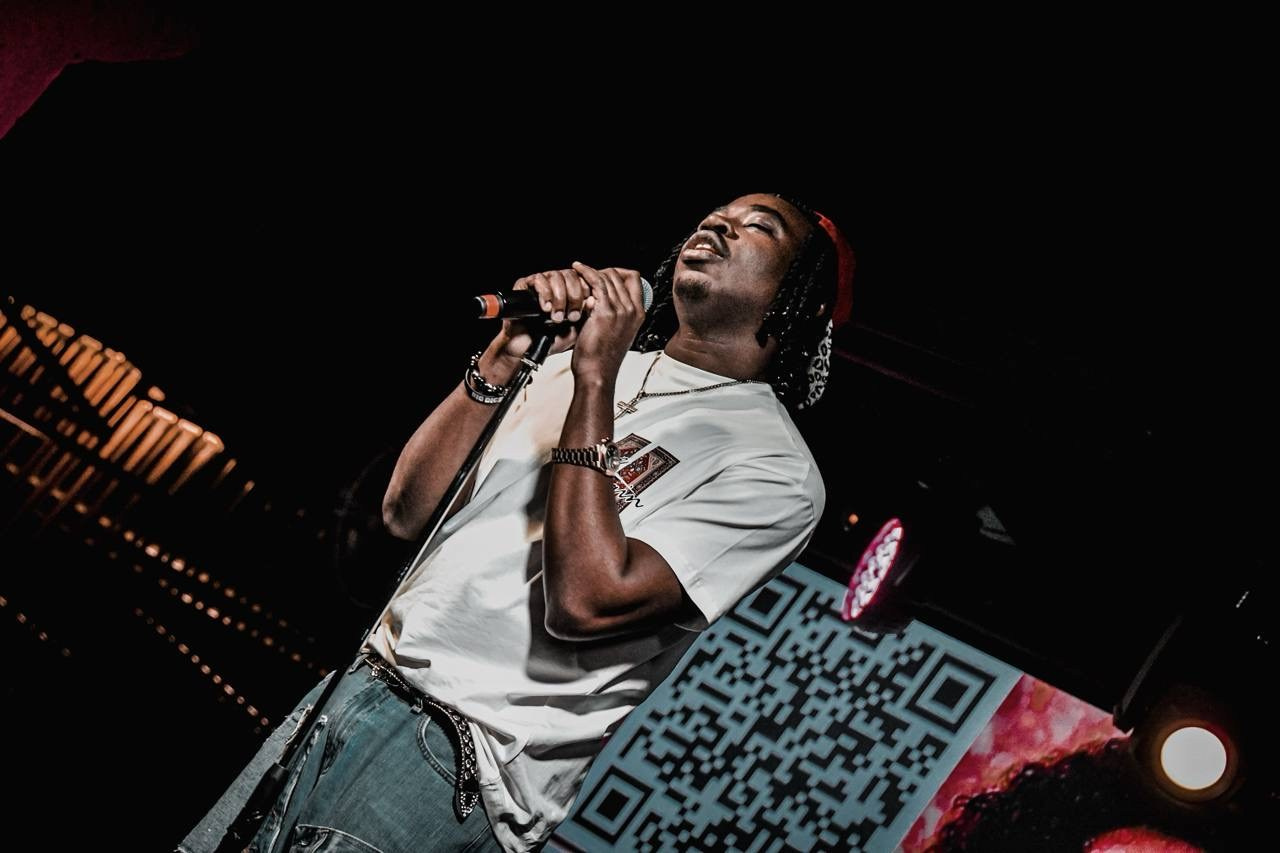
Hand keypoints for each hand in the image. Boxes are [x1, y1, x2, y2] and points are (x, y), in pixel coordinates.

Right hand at [493, 268, 595, 359]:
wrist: (527, 349)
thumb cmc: (551, 339)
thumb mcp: (575, 329)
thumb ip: (585, 315)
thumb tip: (593, 299)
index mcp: (569, 291)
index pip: (582, 278)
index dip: (586, 290)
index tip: (587, 306)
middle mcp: (555, 284)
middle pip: (570, 275)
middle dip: (574, 296)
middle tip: (572, 316)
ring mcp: (540, 283)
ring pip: (555, 276)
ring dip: (559, 297)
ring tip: (556, 317)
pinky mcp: (524, 285)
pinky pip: (538, 279)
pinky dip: (545, 293)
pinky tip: (545, 308)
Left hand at [569, 261, 646, 380]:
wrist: (597, 372)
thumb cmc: (602, 357)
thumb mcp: (617, 333)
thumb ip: (616, 314)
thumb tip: (601, 298)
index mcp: (639, 314)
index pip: (634, 279)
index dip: (618, 273)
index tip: (603, 275)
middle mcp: (633, 310)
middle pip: (620, 275)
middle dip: (602, 270)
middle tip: (587, 272)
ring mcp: (621, 310)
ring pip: (608, 276)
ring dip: (592, 271)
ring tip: (578, 270)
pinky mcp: (605, 311)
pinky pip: (596, 282)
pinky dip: (586, 272)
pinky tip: (577, 269)